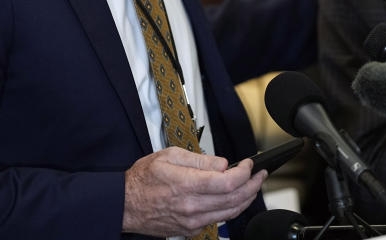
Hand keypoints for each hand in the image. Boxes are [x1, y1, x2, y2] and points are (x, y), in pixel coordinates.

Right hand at [122, 146, 265, 236]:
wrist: (125, 204)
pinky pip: (217, 219)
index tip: (248, 164)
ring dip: (246, 199)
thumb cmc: (143, 179)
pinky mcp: (190, 229)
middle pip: (234, 198)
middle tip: (260, 175)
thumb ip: (199, 159)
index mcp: (187, 184)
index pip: (228, 182)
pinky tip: (233, 198)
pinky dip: (230, 208)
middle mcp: (192, 206)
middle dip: (253, 185)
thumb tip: (222, 164)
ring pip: (230, 212)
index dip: (244, 172)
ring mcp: (192, 221)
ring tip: (253, 186)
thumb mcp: (168, 156)